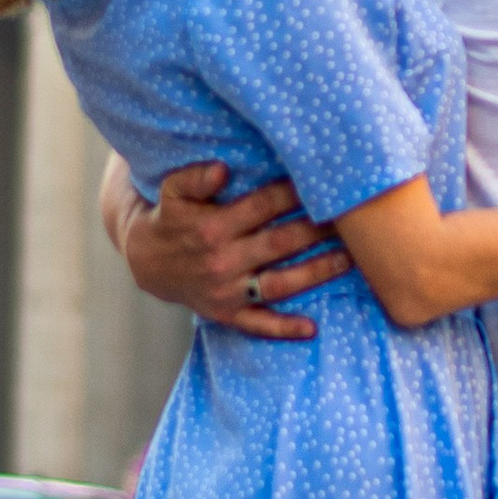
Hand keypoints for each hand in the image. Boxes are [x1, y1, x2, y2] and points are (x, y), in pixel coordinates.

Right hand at [120, 161, 349, 340]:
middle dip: (317, 230)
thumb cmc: (170, 218)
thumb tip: (222, 170)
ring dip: (316, 272)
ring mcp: (226, 290)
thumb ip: (195, 178)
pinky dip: (284, 328)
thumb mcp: (172, 191)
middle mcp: (223, 260)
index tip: (323, 182)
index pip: (263, 206)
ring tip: (349, 259)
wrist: (146, 262)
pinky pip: (258, 324)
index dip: (294, 193)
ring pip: (279, 283)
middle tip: (352, 219)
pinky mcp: (227, 313)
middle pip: (280, 243)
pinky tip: (312, 328)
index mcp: (212, 227)